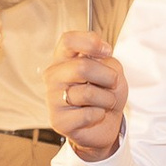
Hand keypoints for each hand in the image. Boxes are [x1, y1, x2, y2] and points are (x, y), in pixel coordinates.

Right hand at [48, 27, 125, 158]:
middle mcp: (53, 77)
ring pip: (88, 93)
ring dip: (107, 98)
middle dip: (107, 76)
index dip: (90, 42)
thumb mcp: (112, 70)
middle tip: (113, 84)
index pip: (68, 41)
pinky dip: (100, 115)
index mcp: (63, 59)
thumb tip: (99, 58)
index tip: (107, 51)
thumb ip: (106, 60)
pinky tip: (95, 116)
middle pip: (82, 67)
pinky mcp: (58, 121)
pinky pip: (88, 114)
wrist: (105, 124)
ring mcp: (53, 99)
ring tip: (105, 102)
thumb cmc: (106, 93)